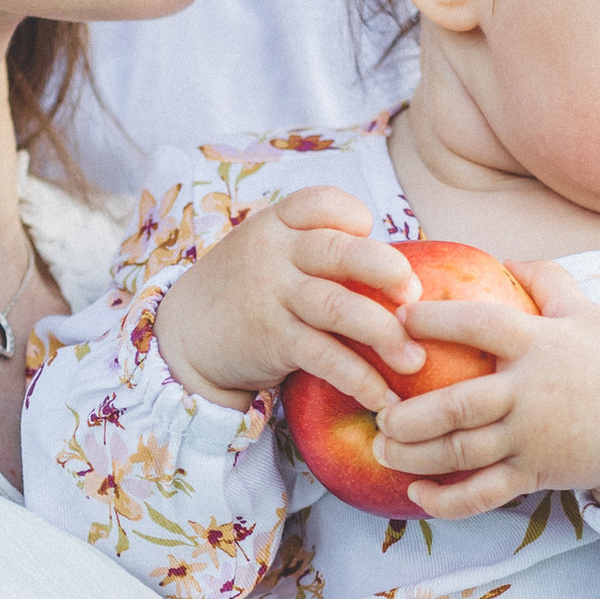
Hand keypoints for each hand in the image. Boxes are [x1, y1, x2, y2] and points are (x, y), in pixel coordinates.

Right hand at [154, 188, 423, 409]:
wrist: (184, 335)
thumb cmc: (248, 290)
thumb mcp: (272, 253)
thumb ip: (321, 249)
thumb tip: (400, 270)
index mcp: (278, 224)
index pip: (321, 202)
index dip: (355, 217)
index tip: (372, 234)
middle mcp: (275, 254)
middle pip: (341, 252)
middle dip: (389, 271)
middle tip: (415, 298)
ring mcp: (272, 297)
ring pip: (339, 307)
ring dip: (385, 334)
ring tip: (416, 359)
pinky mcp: (272, 341)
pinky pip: (325, 357)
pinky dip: (359, 379)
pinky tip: (384, 396)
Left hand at [375, 264, 599, 521]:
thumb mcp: (586, 311)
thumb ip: (546, 279)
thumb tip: (505, 258)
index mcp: (537, 344)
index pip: (479, 324)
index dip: (436, 319)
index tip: (400, 318)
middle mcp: (528, 393)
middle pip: (458, 405)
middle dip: (411, 413)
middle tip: (380, 411)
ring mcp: (529, 438)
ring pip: (462, 452)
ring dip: (416, 455)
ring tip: (384, 448)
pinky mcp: (534, 474)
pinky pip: (484, 494)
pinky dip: (448, 501)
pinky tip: (418, 495)